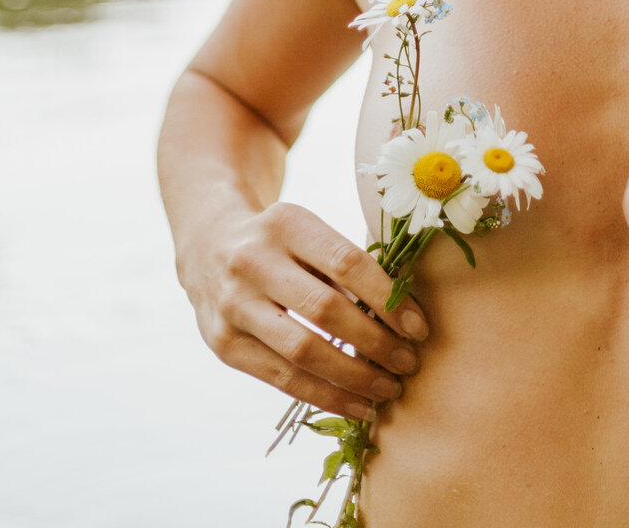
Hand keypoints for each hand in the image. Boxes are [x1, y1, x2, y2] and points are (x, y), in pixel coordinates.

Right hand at [186, 201, 428, 420]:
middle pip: (325, 311)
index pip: (347, 263)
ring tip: (388, 390)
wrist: (209, 245)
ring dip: (353, 378)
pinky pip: (280, 379)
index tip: (419, 328)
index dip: (387, 299)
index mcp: (286, 222)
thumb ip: (345, 266)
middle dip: (375, 343)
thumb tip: (402, 316)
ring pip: (302, 352)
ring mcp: (233, 305)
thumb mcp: (309, 232)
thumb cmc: (282, 241)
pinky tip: (356, 405)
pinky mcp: (223, 344)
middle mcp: (253, 262)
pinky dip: (324, 396)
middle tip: (409, 363)